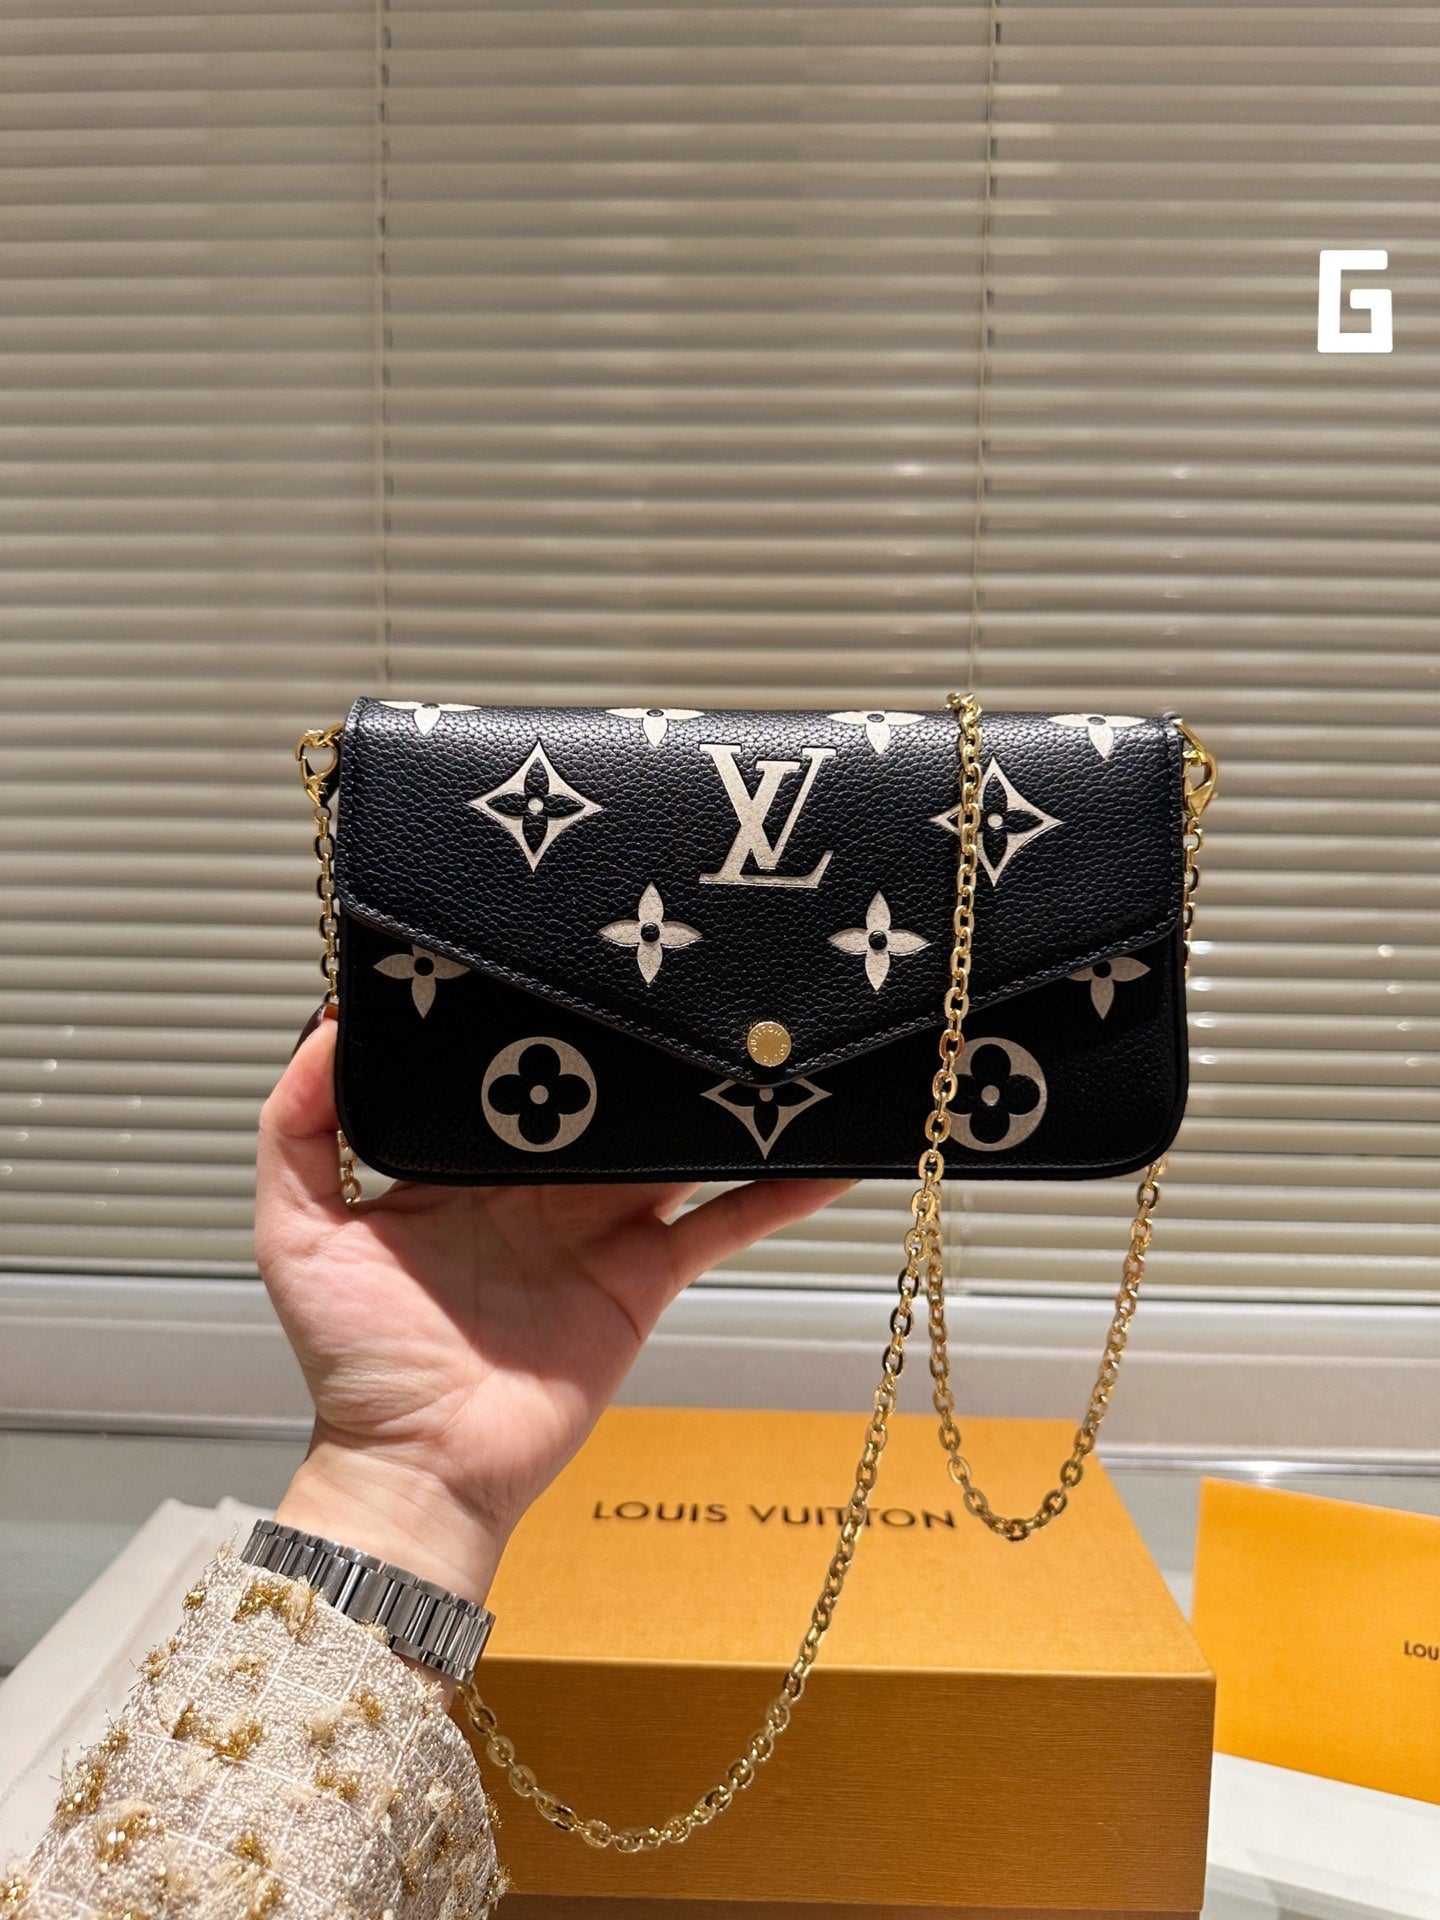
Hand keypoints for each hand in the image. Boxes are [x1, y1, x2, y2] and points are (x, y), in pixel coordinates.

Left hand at [255, 1010, 853, 1614]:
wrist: (420, 1467)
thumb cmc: (356, 1363)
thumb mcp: (299, 1231)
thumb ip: (296, 1126)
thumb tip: (328, 1022)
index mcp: (464, 1162)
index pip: (509, 1068)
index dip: (538, 1018)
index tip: (566, 954)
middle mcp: (539, 1185)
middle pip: (604, 1095)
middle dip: (638, 1040)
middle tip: (682, 970)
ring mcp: (600, 1226)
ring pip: (671, 1144)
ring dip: (716, 1099)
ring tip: (765, 1036)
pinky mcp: (645, 1274)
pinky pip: (721, 1224)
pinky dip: (776, 1193)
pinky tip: (823, 1155)